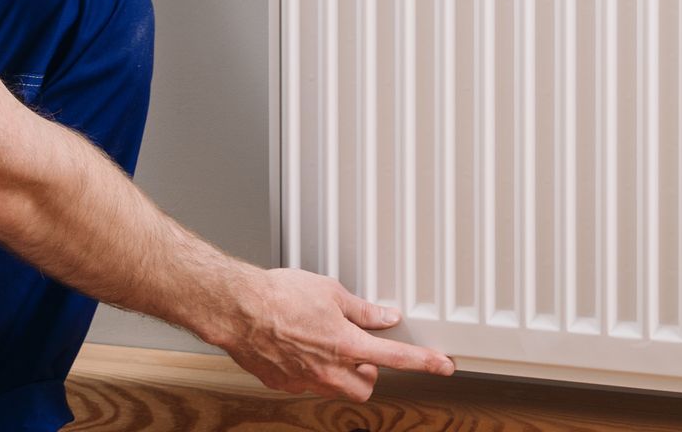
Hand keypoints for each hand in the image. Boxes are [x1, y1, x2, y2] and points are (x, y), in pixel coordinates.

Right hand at [211, 267, 456, 400]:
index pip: (396, 358)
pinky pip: (308, 384)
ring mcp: (305, 381)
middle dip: (368, 372)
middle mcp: (329, 370)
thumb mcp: (330, 292)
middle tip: (359, 348)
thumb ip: (362, 310)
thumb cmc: (279, 296)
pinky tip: (299, 348)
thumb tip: (385, 316)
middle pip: (366, 386)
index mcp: (346, 345)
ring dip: (342, 373)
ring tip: (326, 345)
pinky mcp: (283, 384)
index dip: (424, 362)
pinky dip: (312, 371)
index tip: (443, 365)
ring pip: (337, 389)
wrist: (238, 309)